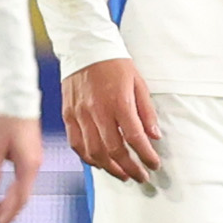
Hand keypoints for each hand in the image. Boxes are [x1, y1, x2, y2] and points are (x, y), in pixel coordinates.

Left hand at [0, 106, 44, 222]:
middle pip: (22, 196)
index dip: (9, 212)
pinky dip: (12, 190)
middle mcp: (34, 166)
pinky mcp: (30, 156)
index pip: (20, 197)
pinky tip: (2, 193)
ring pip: (22, 189)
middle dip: (6, 209)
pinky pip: (22, 180)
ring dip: (8, 200)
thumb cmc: (8, 122)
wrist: (19, 101)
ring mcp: (33, 161)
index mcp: (28, 166)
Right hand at [61, 55, 161, 186]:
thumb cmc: (114, 63)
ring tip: (122, 174)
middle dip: (129, 168)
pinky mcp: (68, 114)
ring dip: (109, 168)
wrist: (84, 47)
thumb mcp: (138, 82)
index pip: (134, 137)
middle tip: (140, 176)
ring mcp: (80, 114)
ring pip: (93, 151)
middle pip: (114, 150)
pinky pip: (76, 143)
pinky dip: (88, 158)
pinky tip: (99, 163)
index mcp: (119, 101)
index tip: (154, 164)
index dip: (145, 155)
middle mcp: (97, 111)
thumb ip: (146, 111)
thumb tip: (153, 136)